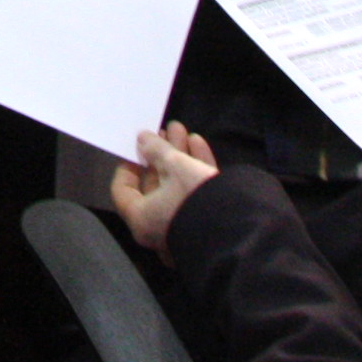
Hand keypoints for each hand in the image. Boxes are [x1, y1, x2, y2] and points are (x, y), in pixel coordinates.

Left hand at [111, 124, 219, 253]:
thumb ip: (156, 149)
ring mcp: (182, 227)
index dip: (128, 165)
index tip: (136, 147)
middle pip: (154, 184)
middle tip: (165, 131)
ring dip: (179, 157)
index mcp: (141, 219)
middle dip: (160, 155)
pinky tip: (198, 144)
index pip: (123, 191)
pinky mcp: (204, 224)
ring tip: (183, 131)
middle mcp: (158, 227)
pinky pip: (193, 195)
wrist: (239, 230)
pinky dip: (194, 170)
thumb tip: (142, 139)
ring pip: (176, 187)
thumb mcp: (175, 165)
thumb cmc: (194, 197)